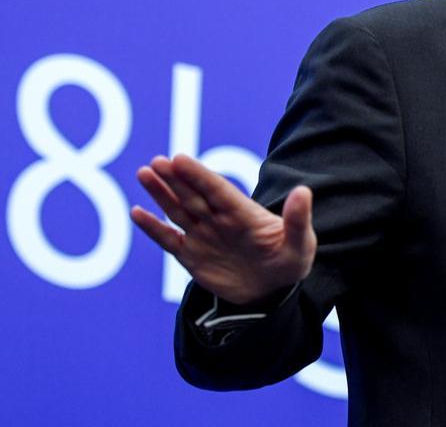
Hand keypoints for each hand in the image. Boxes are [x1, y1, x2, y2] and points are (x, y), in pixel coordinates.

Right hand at [130, 154, 316, 304]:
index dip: (199, 175)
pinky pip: (169, 240)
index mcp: (243, 212)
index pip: (218, 189)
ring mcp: (203, 235)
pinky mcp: (191, 256)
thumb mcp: (300, 243)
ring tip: (145, 173)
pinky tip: (138, 212)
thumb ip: (297, 219)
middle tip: (156, 162)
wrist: (273, 289)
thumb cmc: (290, 260)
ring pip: (178, 210)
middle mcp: (219, 219)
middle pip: (194, 195)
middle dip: (175, 179)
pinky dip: (153, 228)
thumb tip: (304, 191)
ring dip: (161, 193)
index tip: (180, 159)